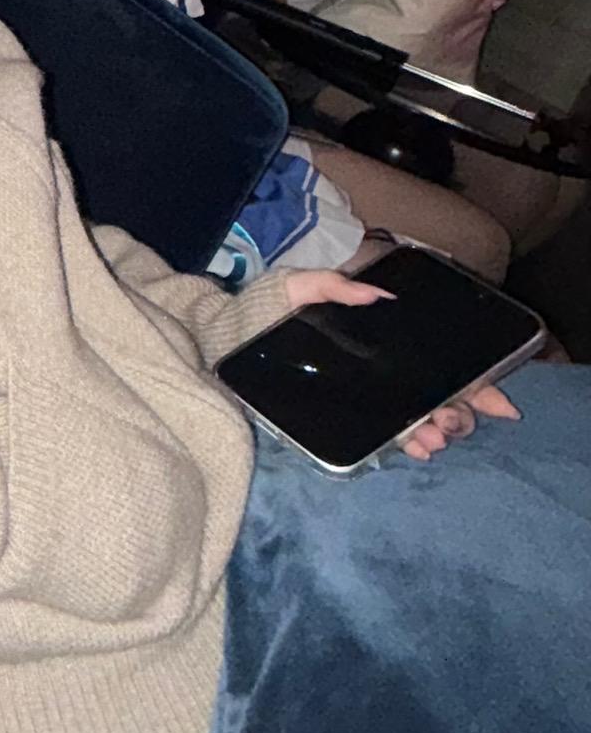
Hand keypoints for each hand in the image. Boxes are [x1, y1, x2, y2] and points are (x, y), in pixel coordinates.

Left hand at [276, 269, 521, 460]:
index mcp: (388, 340)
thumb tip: (377, 294)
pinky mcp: (351, 417)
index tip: (502, 404)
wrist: (231, 339)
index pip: (445, 363)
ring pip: (424, 419)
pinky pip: (390, 435)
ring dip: (437, 430)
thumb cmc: (268, 308)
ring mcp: (373, 396)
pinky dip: (408, 443)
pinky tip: (415, 446)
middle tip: (450, 420)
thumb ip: (336, 286)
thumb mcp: (302, 286)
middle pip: (446, 397)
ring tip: (432, 437)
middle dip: (460, 413)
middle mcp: (389, 371)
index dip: (481, 384)